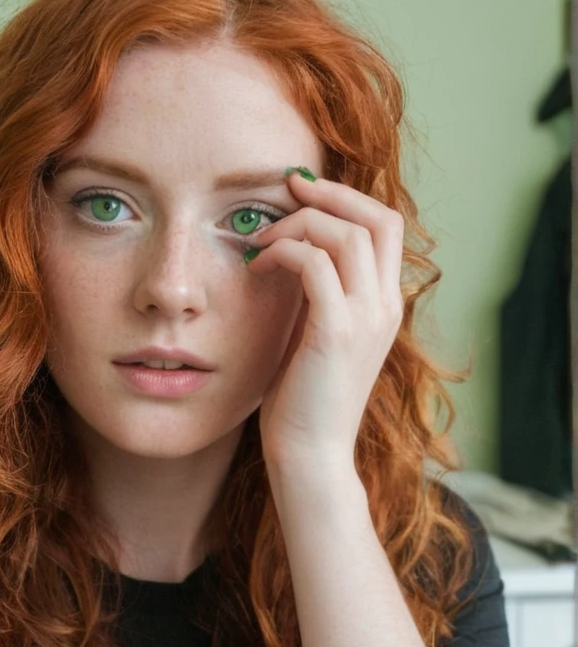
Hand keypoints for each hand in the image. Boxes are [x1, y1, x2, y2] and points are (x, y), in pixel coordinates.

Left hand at [246, 169, 404, 471]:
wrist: (310, 455)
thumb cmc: (304, 399)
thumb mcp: (317, 334)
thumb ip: (318, 293)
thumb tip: (292, 251)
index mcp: (386, 305)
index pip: (386, 226)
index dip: (347, 198)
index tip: (302, 191)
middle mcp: (387, 306)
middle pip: (377, 218)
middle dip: (328, 195)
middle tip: (284, 192)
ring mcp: (367, 319)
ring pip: (346, 234)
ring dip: (298, 225)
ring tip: (263, 243)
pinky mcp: (337, 332)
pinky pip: (314, 265)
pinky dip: (284, 252)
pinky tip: (259, 266)